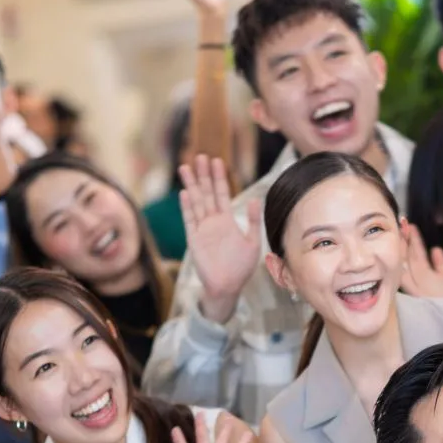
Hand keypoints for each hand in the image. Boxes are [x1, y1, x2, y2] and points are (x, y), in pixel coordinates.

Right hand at [180, 155, 261, 324]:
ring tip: (186, 168)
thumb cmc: (241, 267)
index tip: (217, 161)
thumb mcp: (253, 242)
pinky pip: (190, 220)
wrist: (227, 286)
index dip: (219, 177)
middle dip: (203, 175)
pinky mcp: (194, 239)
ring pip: (196, 202)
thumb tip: (256, 198)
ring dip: (191, 185)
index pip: (222, 193)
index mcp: (227, 220)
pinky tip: (185, 193)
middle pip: (206, 193)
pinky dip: (187, 207)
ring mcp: (202, 229)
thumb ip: (253, 220)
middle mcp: (213, 221)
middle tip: (200, 156)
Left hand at [398, 221, 442, 297]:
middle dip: (403, 240)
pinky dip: (396, 258)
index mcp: (425, 275)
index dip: (414, 239)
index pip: (417, 253)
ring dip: (398, 247)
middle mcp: (413, 279)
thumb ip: (441, 263)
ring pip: (399, 262)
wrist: (437, 316)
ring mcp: (405, 284)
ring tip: (398, 234)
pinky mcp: (401, 288)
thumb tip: (434, 248)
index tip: (411, 226)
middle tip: (401, 224)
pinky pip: (396, 270)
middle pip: (406, 256)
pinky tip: (395, 250)